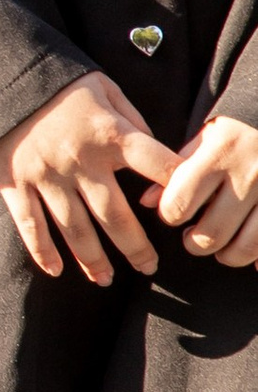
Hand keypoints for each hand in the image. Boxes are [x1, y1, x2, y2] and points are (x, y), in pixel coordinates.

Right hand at [0, 71, 177, 283]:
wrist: (3, 78)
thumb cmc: (62, 85)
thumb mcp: (106, 89)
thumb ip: (133, 122)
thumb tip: (155, 153)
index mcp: (109, 135)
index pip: (156, 165)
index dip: (176, 189)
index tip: (183, 212)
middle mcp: (80, 161)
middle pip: (115, 216)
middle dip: (136, 248)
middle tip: (148, 267)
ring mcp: (46, 177)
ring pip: (75, 230)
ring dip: (93, 260)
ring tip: (106, 279)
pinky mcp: (16, 184)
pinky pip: (31, 226)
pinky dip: (43, 252)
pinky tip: (57, 270)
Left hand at [161, 115, 257, 265]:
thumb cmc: (238, 134)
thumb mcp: (206, 139)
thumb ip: (175, 168)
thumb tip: (146, 202)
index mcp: (221, 152)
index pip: (179, 204)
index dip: (169, 215)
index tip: (174, 213)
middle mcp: (249, 174)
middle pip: (210, 235)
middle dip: (194, 243)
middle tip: (193, 237)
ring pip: (243, 249)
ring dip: (226, 255)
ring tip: (220, 246)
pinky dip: (256, 257)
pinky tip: (248, 248)